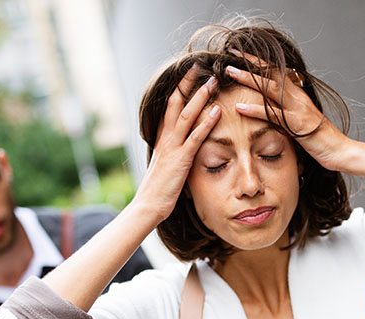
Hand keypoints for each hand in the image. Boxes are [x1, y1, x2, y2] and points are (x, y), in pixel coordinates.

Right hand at [133, 68, 221, 221]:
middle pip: (175, 103)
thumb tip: (183, 146)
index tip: (188, 75)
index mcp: (161, 138)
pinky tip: (216, 111)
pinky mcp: (181, 159)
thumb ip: (173, 152)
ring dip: (200, 97)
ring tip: (212, 81)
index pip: (169, 107)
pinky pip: (195, 137)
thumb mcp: (166, 165)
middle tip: (198, 66)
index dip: (178, 90)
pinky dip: (206, 123)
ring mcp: (173, 147)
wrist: (148, 205)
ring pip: (186, 115)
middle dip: (187, 84)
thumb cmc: (158, 190)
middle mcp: (165, 138)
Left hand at [226, 52, 351, 171]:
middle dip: (251, 62)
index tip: (241, 54)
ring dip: (249, 79)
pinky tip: (240, 107)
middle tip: (231, 53)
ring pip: (270, 88)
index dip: (259, 62)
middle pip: (272, 73)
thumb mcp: (300, 122)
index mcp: (298, 95)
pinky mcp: (298, 124)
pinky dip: (256, 109)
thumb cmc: (320, 140)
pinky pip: (274, 114)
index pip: (277, 72)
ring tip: (230, 73)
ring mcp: (298, 109)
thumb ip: (285, 113)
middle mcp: (298, 97)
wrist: (340, 151)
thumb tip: (269, 110)